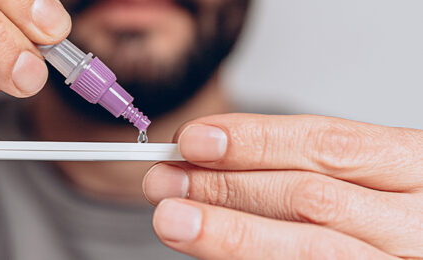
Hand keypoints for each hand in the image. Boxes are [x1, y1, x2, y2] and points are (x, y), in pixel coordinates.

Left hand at [142, 114, 422, 258]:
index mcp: (414, 168)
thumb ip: (296, 169)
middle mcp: (417, 222)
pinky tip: (214, 253)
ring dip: (228, 231)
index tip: (194, 140)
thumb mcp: (364, 178)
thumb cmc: (389, 216)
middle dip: (227, 187)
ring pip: (312, 249)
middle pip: (311, 199)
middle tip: (165, 181)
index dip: (256, 141)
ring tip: (173, 218)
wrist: (413, 247)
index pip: (329, 145)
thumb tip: (206, 163)